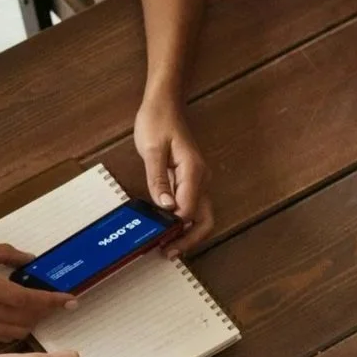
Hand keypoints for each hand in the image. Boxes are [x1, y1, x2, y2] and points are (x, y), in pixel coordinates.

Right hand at [0, 240, 69, 341]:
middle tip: (57, 302)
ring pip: (13, 332)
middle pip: (25, 321)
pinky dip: (13, 329)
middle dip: (45, 314)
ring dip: (30, 324)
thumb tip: (31, 259)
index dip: (52, 302)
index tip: (71, 300)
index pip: (28, 301)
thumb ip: (4, 254)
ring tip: (39, 311)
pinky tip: (17, 319)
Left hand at [133, 105, 211, 249]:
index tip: (158, 239)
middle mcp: (201, 179)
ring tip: (167, 246)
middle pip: (204, 220)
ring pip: (201, 216)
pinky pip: (192, 207)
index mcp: (193, 171)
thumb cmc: (157, 121)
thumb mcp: (152, 149)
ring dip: (187, 234)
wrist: (164, 104)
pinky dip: (183, 223)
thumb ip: (158, 179)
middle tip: (168, 252)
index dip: (174, 227)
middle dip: (189, 240)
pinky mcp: (191, 181)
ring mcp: (198, 181)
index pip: (188, 210)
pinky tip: (168, 229)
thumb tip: (165, 206)